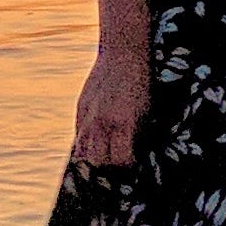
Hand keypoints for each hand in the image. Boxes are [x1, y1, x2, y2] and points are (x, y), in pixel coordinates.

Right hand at [72, 47, 150, 165]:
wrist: (123, 53)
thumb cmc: (142, 84)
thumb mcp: (147, 112)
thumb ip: (137, 137)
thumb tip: (135, 160)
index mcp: (124, 124)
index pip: (121, 163)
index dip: (128, 171)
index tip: (134, 173)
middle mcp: (103, 124)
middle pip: (99, 164)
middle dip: (110, 172)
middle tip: (119, 172)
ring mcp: (88, 118)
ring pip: (83, 155)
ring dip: (95, 163)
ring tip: (106, 165)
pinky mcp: (79, 112)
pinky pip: (77, 140)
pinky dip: (85, 150)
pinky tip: (94, 150)